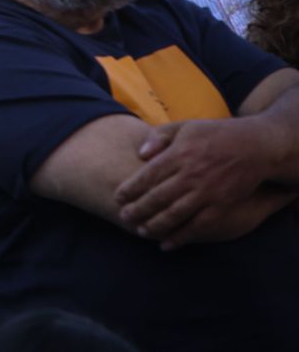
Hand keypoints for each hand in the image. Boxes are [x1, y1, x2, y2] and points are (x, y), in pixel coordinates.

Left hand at [115, 118, 276, 246]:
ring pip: (175, 214)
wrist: (255, 146)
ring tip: (140, 231)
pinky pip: (198, 226)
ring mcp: (207, 192)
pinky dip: (181, 237)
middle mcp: (190, 175)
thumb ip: (160, 137)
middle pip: (158, 197)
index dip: (131, 188)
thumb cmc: (215, 134)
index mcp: (179, 155)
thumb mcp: (185, 127)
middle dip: (138, 209)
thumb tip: (140, 154)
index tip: (117, 197)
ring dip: (155, 225)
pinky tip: (167, 245)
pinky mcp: (222, 206)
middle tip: (124, 217)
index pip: (148, 175)